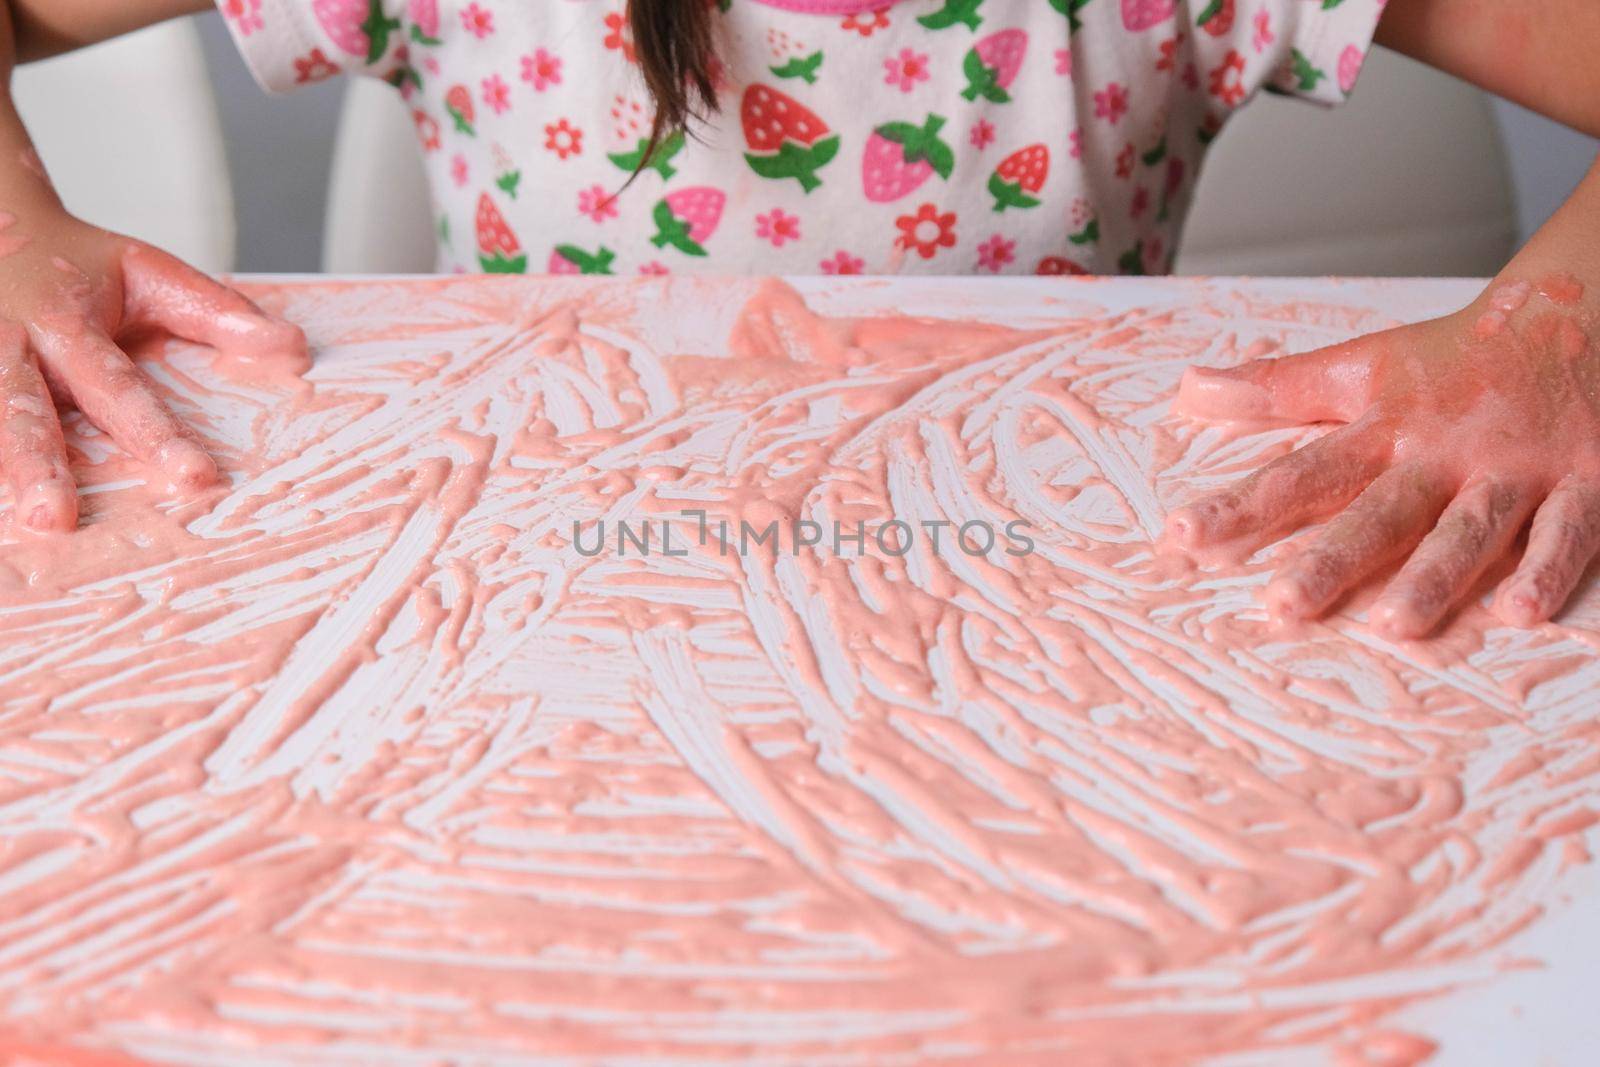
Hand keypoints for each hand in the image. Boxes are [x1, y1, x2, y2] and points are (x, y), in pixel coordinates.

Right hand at [0, 206, 306, 532]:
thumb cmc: (77, 265)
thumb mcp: (149, 272)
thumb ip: (217, 312)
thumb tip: (293, 350)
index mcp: (64, 320)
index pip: (117, 386)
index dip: (156, 434)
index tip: (195, 476)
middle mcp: (9, 343)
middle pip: (21, 407)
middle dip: (37, 463)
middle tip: (55, 519)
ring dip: (1, 469)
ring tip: (20, 521)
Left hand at [1166, 276, 1599, 637]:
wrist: (1579, 310)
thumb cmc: (1458, 356)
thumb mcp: (1363, 363)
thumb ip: (1277, 387)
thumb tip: (1189, 388)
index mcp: (1386, 428)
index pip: (1302, 473)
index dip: (1242, 504)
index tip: (1183, 535)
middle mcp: (1443, 453)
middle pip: (1381, 512)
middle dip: (1332, 558)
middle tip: (1283, 604)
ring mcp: (1514, 471)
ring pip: (1470, 530)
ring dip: (1435, 577)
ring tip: (1394, 624)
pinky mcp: (1585, 482)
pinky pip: (1568, 531)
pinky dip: (1549, 568)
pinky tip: (1522, 610)